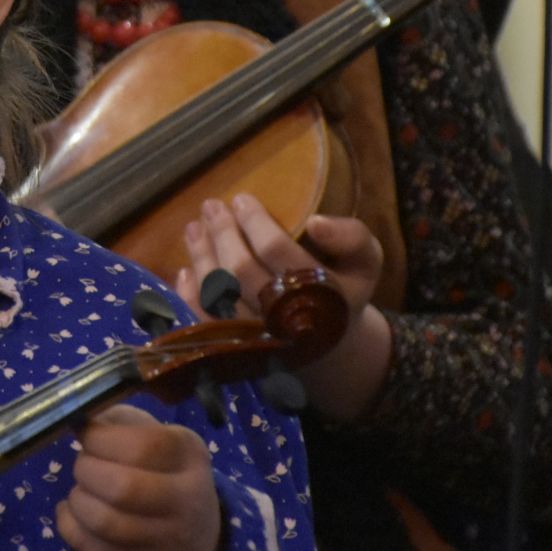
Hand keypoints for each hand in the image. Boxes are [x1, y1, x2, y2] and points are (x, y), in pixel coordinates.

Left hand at [56, 404, 221, 550]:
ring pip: (105, 522)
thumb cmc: (163, 471)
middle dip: (86, 471)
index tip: (85, 433)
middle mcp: (186, 498)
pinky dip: (70, 526)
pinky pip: (93, 548)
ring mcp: (168, 539)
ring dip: (78, 500)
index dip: (101, 438)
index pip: (142, 446)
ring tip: (80, 490)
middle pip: (122, 487)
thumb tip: (79, 417)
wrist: (195, 537)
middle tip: (83, 465)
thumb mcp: (156, 435)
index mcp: (189, 454)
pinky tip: (71, 511)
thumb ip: (119, 420)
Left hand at [177, 194, 392, 421]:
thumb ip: (352, 237)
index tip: (242, 199)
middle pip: (240, 273)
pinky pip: (204, 324)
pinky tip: (186, 269)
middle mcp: (286, 321)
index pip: (278, 253)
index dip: (255, 223)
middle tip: (212, 206)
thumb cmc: (341, 289)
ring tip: (194, 228)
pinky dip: (190, 296)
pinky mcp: (238, 351)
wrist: (329, 346)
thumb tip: (316, 222)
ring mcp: (258, 340)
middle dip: (222, 235)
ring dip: (201, 258)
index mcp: (323, 296)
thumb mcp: (365, 261)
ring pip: (217, 296)